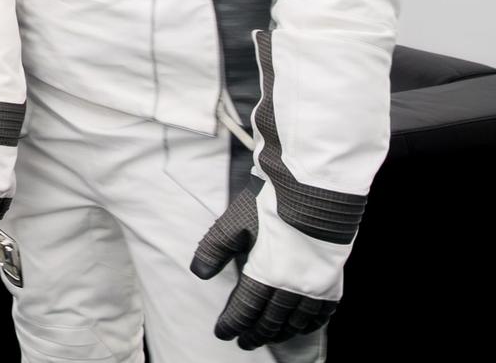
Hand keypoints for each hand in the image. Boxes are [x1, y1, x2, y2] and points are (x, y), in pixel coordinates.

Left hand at [190, 187, 339, 348]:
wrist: (316, 190)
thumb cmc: (272, 203)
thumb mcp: (233, 222)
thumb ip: (214, 249)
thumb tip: (200, 273)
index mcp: (266, 274)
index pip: (246, 309)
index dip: (233, 323)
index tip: (223, 333)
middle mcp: (293, 286)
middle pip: (272, 319)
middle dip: (256, 333)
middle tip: (244, 342)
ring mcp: (316, 284)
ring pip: (297, 320)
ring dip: (281, 332)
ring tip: (270, 337)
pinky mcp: (332, 277)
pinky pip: (324, 311)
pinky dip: (311, 323)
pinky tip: (304, 325)